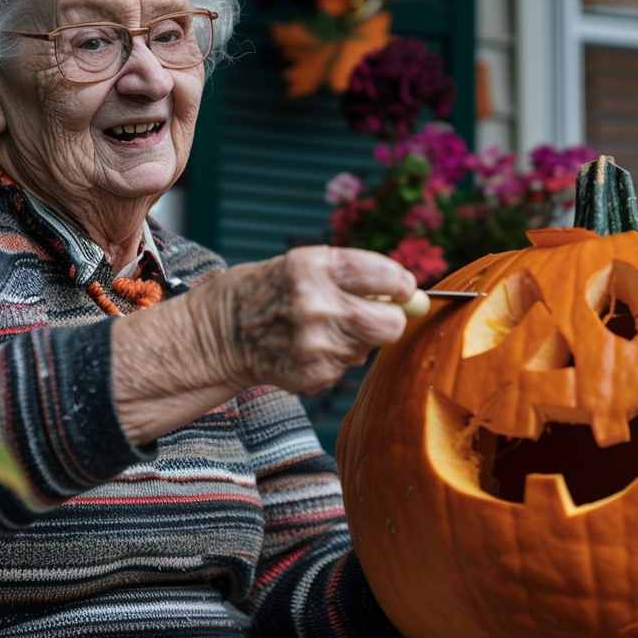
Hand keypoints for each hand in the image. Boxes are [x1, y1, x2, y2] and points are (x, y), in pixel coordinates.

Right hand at [111, 246, 415, 443]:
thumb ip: (359, 275)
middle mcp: (315, 306)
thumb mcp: (308, 264)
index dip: (401, 285)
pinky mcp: (313, 373)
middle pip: (390, 323)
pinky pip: (348, 366)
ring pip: (369, 346)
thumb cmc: (275, 290)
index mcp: (313, 267)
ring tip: (322, 327)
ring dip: (357, 338)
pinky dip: (337, 357)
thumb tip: (413, 296)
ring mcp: (314, 344)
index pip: (385, 277)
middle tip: (376, 312)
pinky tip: (310, 347)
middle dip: (390, 318)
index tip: (401, 288)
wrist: (225, 330)